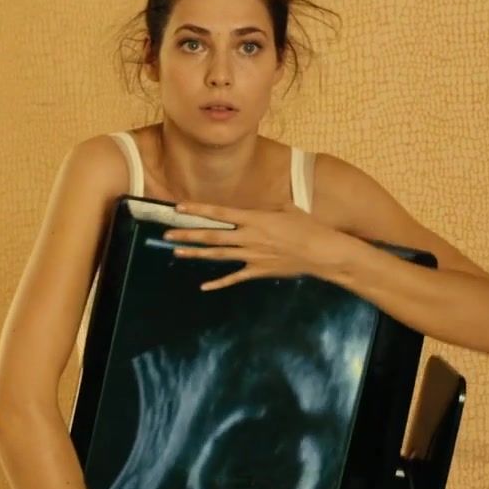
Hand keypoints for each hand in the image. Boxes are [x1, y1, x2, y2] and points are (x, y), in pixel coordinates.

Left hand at [164, 201, 359, 290]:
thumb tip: (265, 202)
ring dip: (196, 253)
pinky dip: (218, 282)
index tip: (180, 207)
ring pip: (218, 254)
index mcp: (255, 218)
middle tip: (167, 233)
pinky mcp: (258, 271)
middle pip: (212, 234)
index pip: (220, 212)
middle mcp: (249, 236)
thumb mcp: (288, 208)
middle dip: (188, 233)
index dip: (199, 209)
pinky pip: (234, 277)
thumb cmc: (308, 227)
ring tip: (176, 252)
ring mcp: (252, 255)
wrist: (321, 253)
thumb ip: (271, 206)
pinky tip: (204, 286)